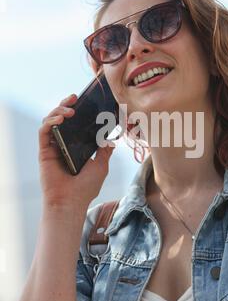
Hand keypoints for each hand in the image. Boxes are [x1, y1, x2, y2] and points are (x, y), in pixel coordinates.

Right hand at [39, 93, 114, 211]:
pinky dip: (50, 122)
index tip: (87, 101)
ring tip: (70, 110)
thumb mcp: (101, 165)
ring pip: (50, 121)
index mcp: (76, 146)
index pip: (75, 123)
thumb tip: (111, 140)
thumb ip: (105, 151)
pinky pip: (43, 132)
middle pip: (61, 118)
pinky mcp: (44, 151)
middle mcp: (63, 144)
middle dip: (66, 104)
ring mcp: (53, 147)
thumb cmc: (86, 187)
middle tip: (74, 98)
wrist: (72, 202)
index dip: (79, 111)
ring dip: (58, 110)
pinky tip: (60, 119)